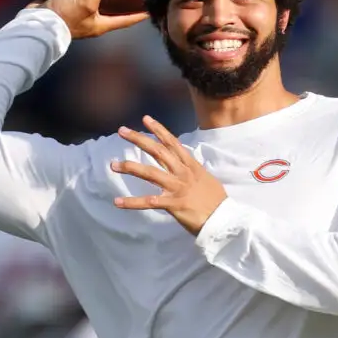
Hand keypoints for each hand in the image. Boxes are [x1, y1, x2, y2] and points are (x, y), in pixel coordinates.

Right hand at [29, 0, 146, 38]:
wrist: (35, 24)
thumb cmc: (64, 18)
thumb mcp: (86, 2)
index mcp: (101, 24)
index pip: (127, 20)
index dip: (140, 14)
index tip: (153, 7)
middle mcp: (92, 21)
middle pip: (113, 11)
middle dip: (123, 2)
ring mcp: (79, 14)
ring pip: (96, 2)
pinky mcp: (66, 7)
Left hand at [111, 116, 226, 234]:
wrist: (225, 219)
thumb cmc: (216, 201)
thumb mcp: (205, 179)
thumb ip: (192, 170)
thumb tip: (186, 165)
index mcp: (190, 166)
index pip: (172, 143)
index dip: (159, 130)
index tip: (145, 119)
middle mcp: (183, 173)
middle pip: (158, 152)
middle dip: (139, 139)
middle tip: (121, 131)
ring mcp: (178, 188)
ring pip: (151, 173)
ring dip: (130, 167)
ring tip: (113, 165)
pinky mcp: (174, 204)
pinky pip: (149, 202)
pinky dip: (132, 202)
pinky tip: (117, 202)